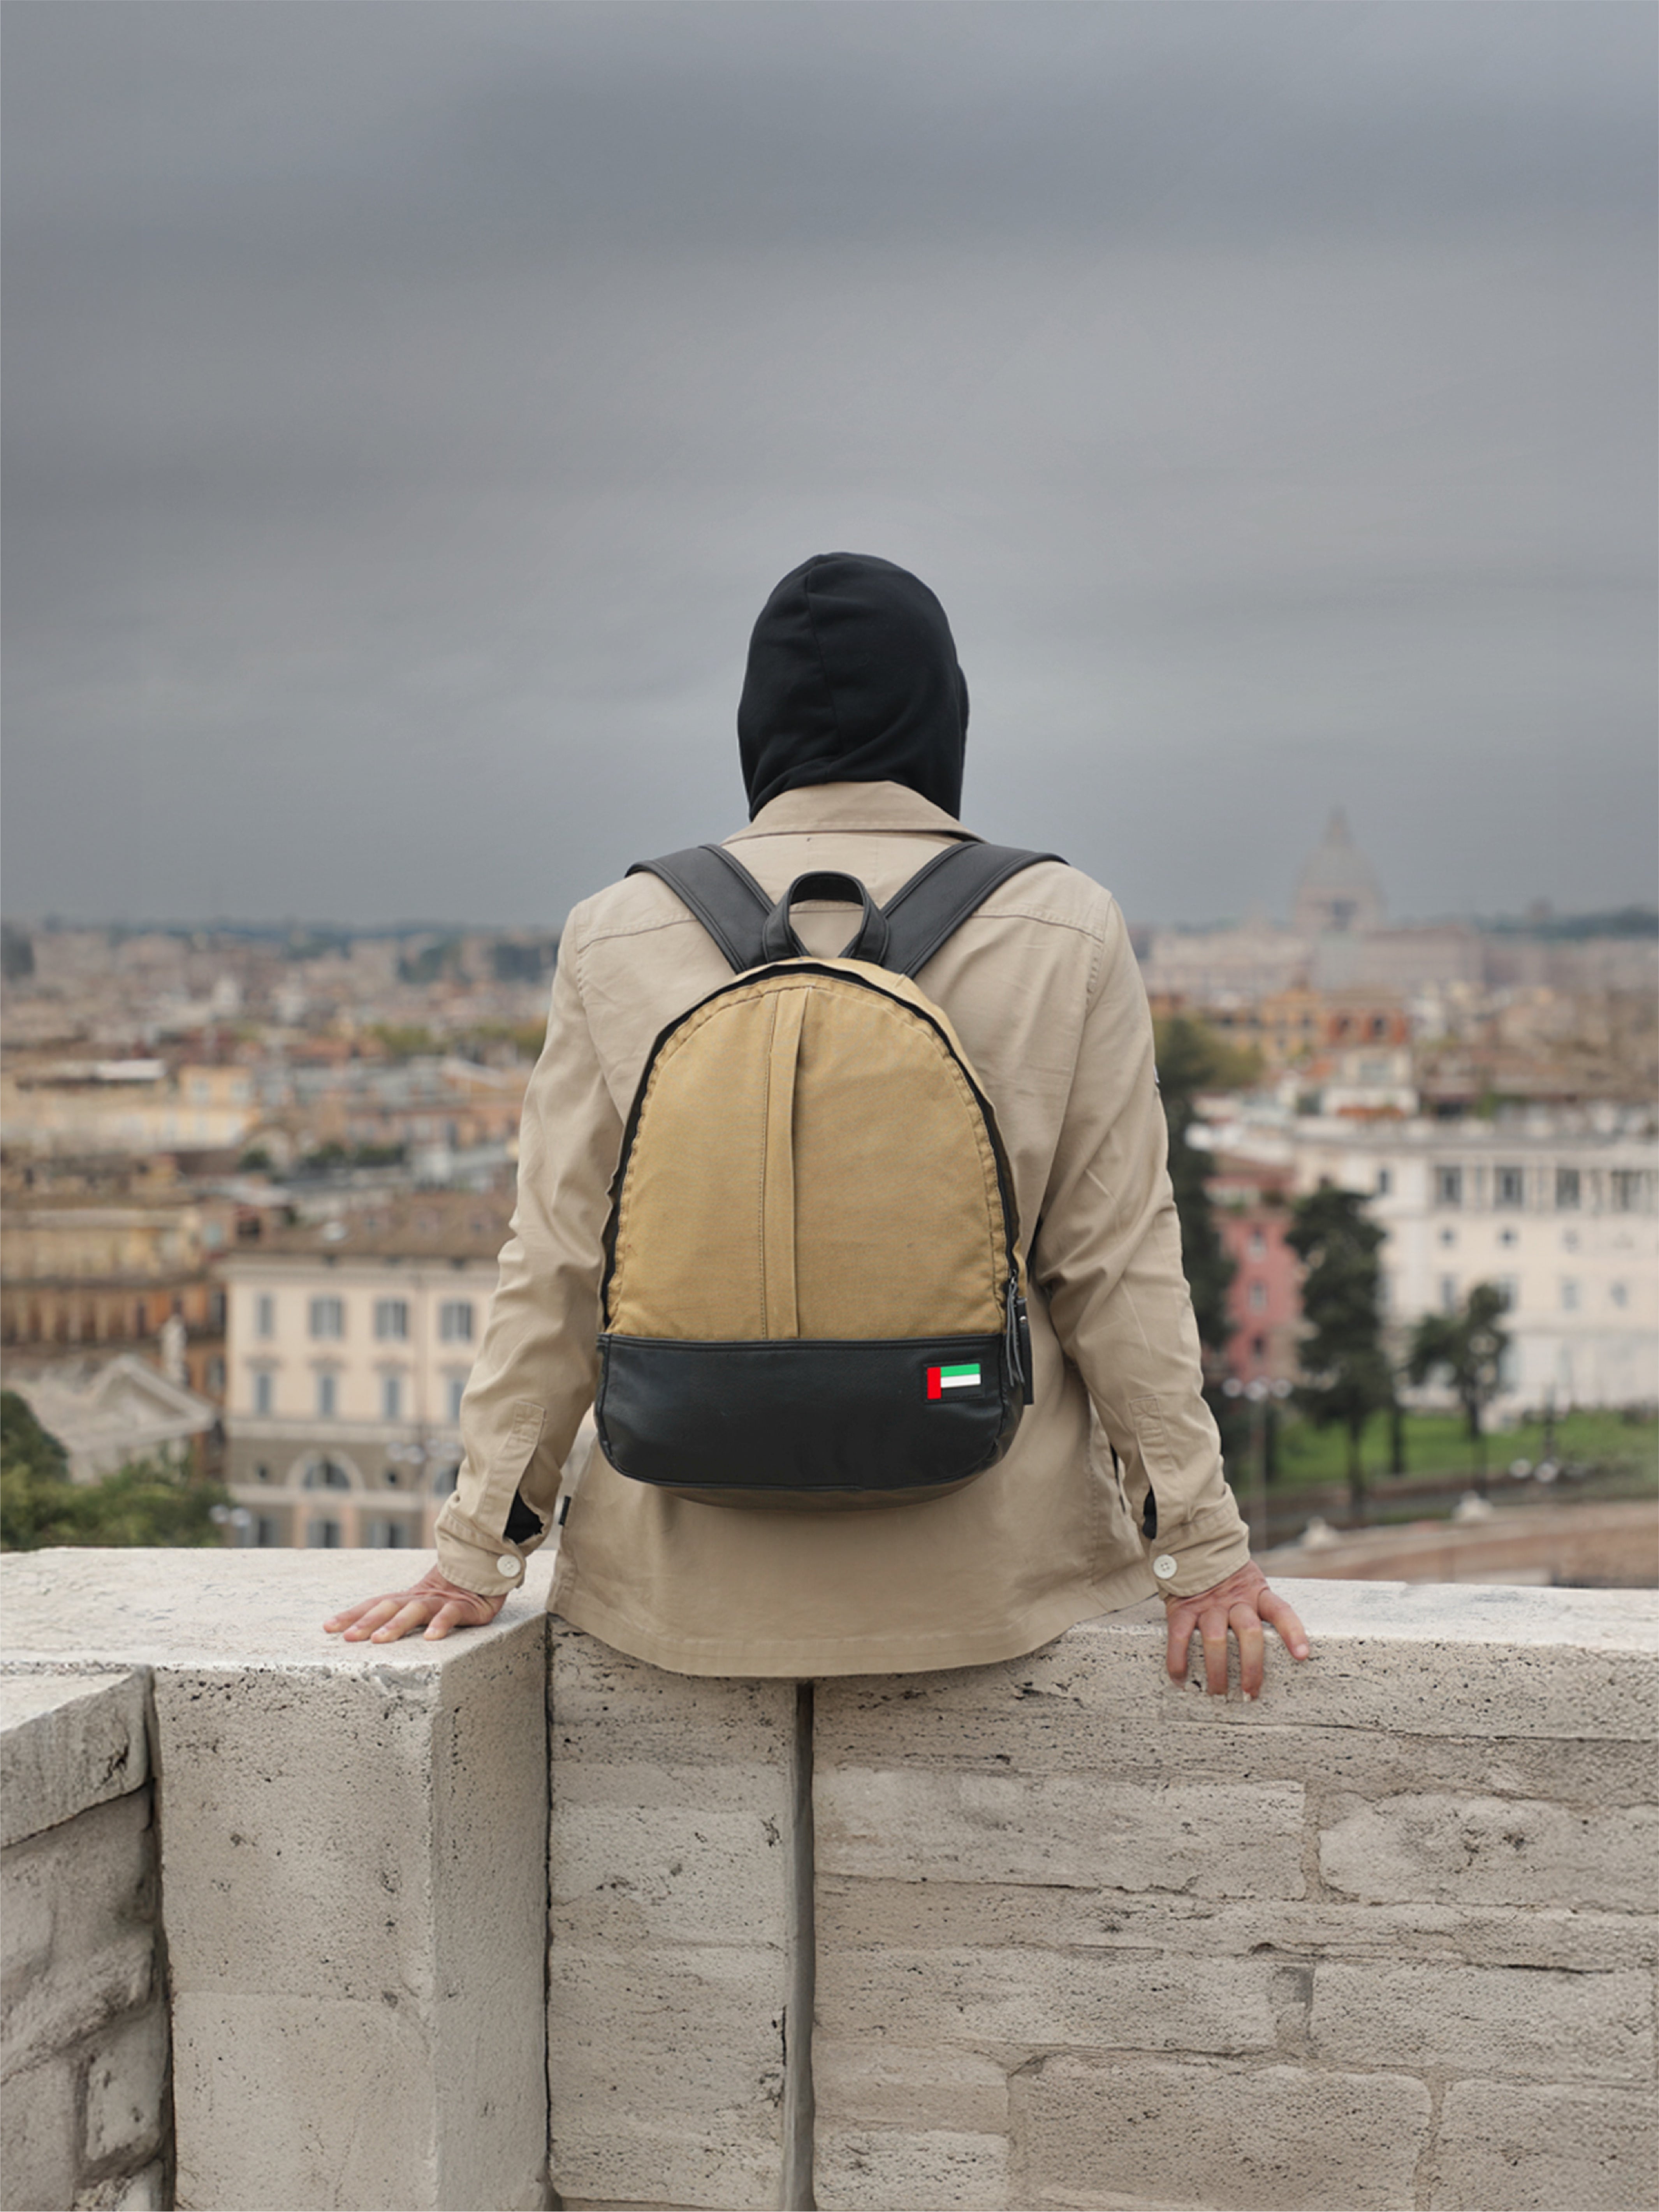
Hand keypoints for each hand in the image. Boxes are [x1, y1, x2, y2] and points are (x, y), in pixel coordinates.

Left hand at [323, 1564, 507, 1643]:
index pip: (374, 1605)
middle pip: (388, 1606)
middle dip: (366, 1622)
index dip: (351, 1615)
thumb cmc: (455, 1595)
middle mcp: (419, 1598)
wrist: (488, 1569)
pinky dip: (441, 1625)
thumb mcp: (425, 1606)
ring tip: (379, 1640)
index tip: (327, 1628)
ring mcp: (441, 1601)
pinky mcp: (465, 1607)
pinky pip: (451, 1615)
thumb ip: (404, 1616)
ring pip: (415, 1610)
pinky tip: (432, 1639)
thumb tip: (370, 1633)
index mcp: (407, 1599)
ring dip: (395, 1625)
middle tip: (347, 1637)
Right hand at [1163, 1560, 1309, 1699]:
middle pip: (1249, 1632)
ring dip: (1217, 1671)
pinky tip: (1180, 1679)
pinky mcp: (1183, 1609)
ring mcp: (1208, 1605)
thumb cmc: (1228, 1580)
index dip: (1292, 1632)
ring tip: (1218, 1692)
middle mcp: (1235, 1599)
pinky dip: (1178, 1661)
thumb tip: (1284, 1648)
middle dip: (1251, 1667)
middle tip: (1249, 1692)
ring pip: (1215, 1639)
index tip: (1301, 1655)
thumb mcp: (1251, 1586)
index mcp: (1257, 1594)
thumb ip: (1261, 1608)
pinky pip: (1180, 1638)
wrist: (1193, 1551)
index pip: (1280, 1611)